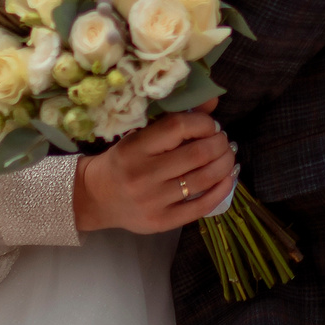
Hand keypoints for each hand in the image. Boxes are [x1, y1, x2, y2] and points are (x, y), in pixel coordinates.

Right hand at [72, 101, 235, 232]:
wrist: (96, 197)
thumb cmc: (124, 161)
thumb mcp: (140, 135)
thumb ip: (174, 119)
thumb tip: (213, 103)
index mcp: (135, 147)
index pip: (178, 127)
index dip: (204, 123)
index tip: (211, 125)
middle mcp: (143, 174)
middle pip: (197, 154)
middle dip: (220, 144)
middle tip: (224, 141)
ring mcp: (152, 201)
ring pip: (203, 179)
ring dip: (225, 165)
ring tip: (228, 157)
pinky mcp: (161, 222)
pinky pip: (201, 207)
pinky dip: (221, 191)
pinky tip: (228, 179)